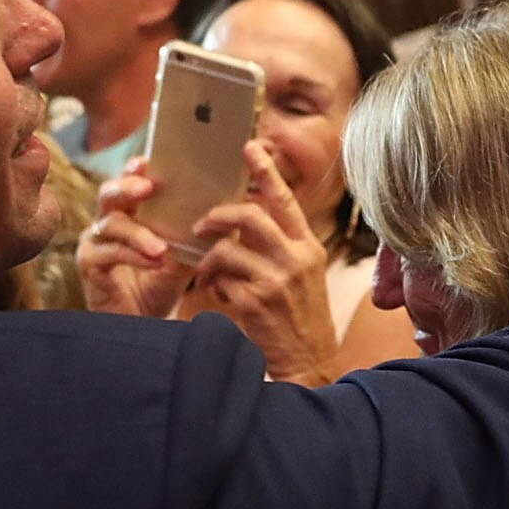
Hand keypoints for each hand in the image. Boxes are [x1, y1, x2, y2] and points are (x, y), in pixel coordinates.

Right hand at [76, 160, 199, 318]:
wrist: (143, 324)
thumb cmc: (160, 285)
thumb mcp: (183, 258)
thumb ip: (194, 235)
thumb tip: (226, 212)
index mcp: (129, 213)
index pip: (128, 183)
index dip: (134, 170)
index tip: (147, 161)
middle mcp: (107, 223)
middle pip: (109, 194)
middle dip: (127, 186)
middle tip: (148, 187)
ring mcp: (94, 243)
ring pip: (110, 225)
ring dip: (138, 234)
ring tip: (161, 248)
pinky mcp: (88, 266)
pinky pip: (106, 254)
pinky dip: (132, 256)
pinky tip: (153, 262)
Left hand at [188, 143, 342, 383]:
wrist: (308, 362)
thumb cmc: (299, 317)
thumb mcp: (301, 275)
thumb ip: (279, 246)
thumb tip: (246, 217)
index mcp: (307, 247)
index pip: (285, 201)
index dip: (266, 171)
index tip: (249, 146)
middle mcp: (295, 259)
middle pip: (250, 215)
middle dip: (218, 215)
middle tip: (201, 224)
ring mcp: (276, 281)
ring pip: (228, 248)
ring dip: (208, 258)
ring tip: (203, 271)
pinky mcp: (254, 303)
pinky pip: (221, 279)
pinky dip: (212, 283)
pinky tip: (215, 293)